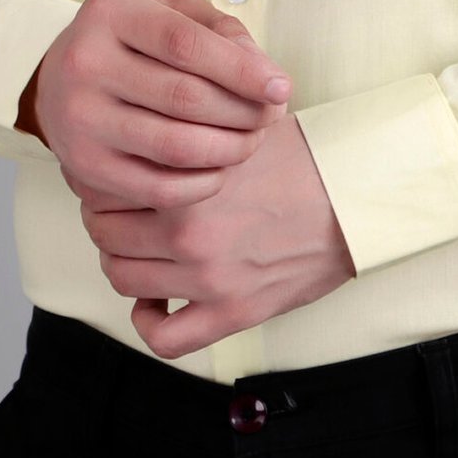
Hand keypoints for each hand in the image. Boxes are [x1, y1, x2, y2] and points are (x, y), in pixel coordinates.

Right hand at [17, 0, 291, 203]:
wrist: (59, 78)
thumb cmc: (135, 41)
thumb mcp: (170, 12)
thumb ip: (220, 29)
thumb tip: (264, 74)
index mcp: (111, 13)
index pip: (186, 44)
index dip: (242, 70)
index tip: (283, 87)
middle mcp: (85, 62)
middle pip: (185, 97)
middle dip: (243, 112)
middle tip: (271, 117)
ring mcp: (79, 118)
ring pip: (175, 147)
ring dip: (230, 150)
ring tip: (251, 141)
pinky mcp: (82, 165)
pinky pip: (157, 188)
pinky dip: (201, 185)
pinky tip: (220, 170)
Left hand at [76, 106, 356, 359]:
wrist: (357, 199)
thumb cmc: (304, 158)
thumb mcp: (239, 127)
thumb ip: (188, 130)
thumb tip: (148, 119)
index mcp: (186, 181)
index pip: (104, 184)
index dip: (100, 178)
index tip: (109, 177)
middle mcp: (188, 234)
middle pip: (104, 232)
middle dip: (107, 219)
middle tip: (122, 211)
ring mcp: (208, 279)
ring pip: (122, 279)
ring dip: (124, 263)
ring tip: (140, 249)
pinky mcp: (231, 313)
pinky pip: (164, 338)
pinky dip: (149, 322)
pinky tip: (158, 302)